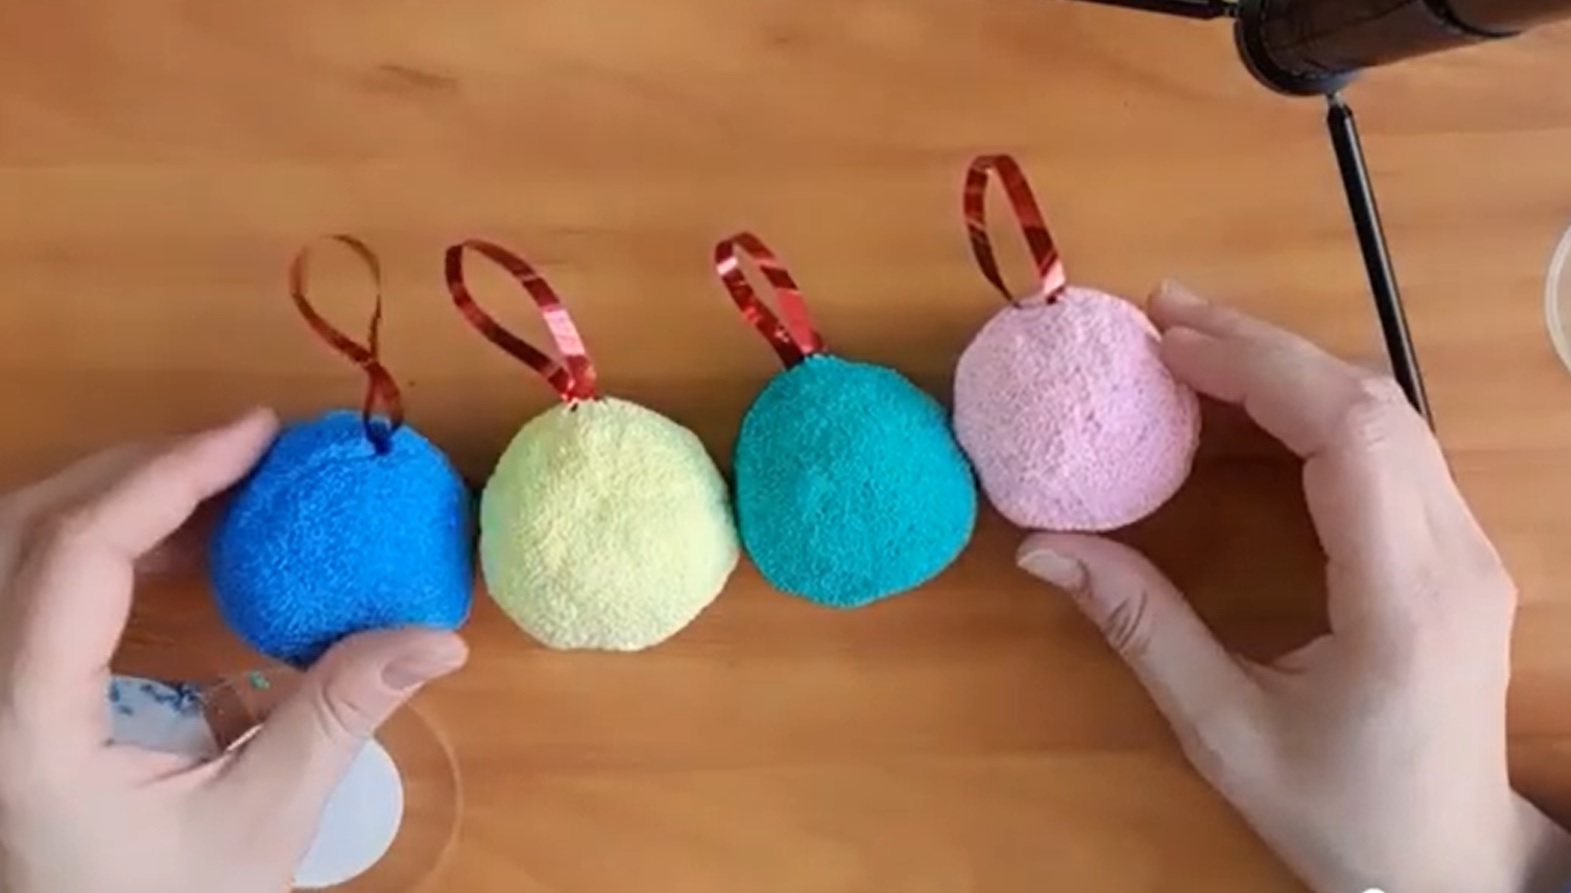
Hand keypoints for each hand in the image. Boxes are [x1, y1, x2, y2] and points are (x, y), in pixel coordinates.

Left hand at [0, 410, 468, 892]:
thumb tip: (438, 637)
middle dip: (143, 467)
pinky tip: (184, 549)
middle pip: (31, 523)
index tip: (258, 435)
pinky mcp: (5, 692)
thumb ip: (338, 716)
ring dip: (122, 497)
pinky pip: (38, 580)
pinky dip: (108, 542)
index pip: (76, 553)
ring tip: (226, 490)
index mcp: (29, 723)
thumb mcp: (261, 824)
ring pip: (22, 541)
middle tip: (248, 453)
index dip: (168, 474)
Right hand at [1018, 283, 1570, 892]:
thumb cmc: (1341, 813)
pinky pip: (1391, 445)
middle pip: (1374, 401)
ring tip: (1193, 341)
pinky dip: (1316, 404)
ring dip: (1291, 364)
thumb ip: (1139, 626)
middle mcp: (1457, 553)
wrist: (1450, 865)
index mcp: (1404, 597)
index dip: (1255, 369)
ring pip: (1390, 412)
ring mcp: (1470, 548)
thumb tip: (1041, 548)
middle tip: (1162, 315)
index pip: (1349, 435)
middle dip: (1263, 344)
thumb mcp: (1225, 730)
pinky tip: (1249, 399)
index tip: (1164, 346)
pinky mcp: (1459, 550)